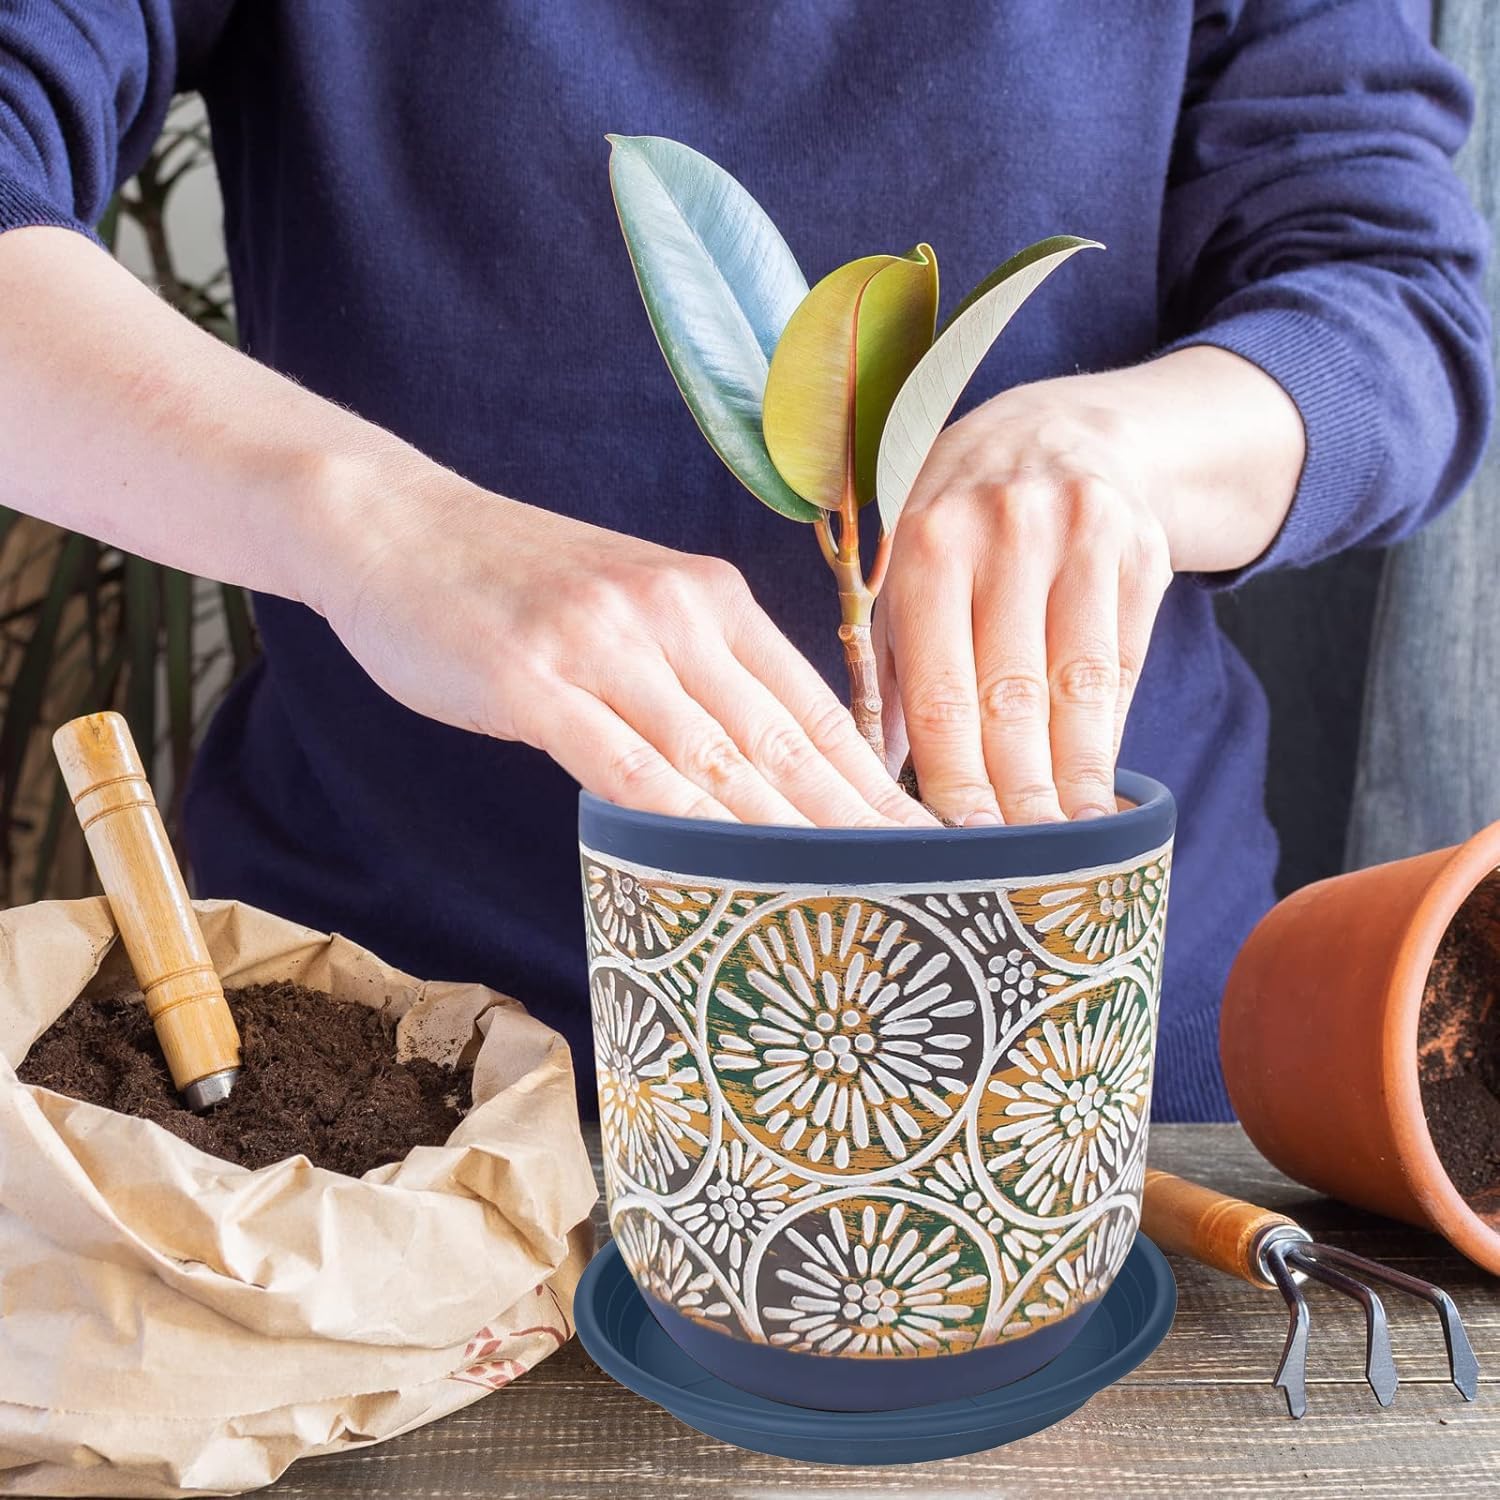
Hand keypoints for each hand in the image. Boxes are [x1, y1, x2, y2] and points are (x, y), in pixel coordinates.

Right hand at [322, 470, 935, 828]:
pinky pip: (624, 765)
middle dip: (855, 825)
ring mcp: (604, 643)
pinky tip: (723, 869)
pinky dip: (679, 822)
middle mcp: (674, 612)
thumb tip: (762, 762)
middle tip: (917, 888)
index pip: (813, 706)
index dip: (873, 784)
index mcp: (710, 596)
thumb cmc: (517, 584)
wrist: (396, 527)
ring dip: (786, 837)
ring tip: (844, 898)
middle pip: (783, 740)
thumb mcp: (630, 607)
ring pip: (717, 758)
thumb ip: (698, 673)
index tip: (921, 842)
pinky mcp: (534, 679)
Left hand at [873, 374, 1174, 824]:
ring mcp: (1083, 539)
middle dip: (1014, 798)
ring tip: (1066, 849)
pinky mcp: (1142, 554)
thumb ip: (896, 662)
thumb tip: (884, 772)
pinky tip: (1100, 789)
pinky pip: (1124, 667)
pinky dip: (1108, 736)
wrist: (1068, 430)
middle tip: (1013, 874)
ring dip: (1072, 781)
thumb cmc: (964, 517)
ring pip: (1078, 690)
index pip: (942, 688)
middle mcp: (1007, 533)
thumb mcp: (909, 565)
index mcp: (930, 544)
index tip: (956, 847)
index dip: (953, 778)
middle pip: (1012, 698)